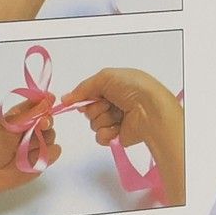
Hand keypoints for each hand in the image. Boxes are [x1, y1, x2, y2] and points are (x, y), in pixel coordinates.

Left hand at [0, 107, 55, 209]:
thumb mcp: (9, 124)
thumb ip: (29, 112)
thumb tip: (46, 100)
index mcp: (22, 117)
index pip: (39, 104)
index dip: (46, 102)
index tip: (50, 100)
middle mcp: (31, 129)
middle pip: (49, 120)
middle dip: (46, 122)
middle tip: (41, 125)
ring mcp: (37, 144)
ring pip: (52, 136)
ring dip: (42, 140)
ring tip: (25, 148)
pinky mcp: (42, 159)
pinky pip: (54, 152)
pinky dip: (46, 153)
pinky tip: (31, 157)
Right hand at [66, 67, 184, 204]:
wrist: (150, 109)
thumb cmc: (131, 88)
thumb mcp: (105, 77)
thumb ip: (83, 88)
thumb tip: (65, 99)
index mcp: (113, 88)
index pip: (89, 95)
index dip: (84, 98)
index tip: (83, 100)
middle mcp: (114, 104)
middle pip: (89, 110)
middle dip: (95, 107)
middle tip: (108, 104)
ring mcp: (116, 121)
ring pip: (93, 123)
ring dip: (103, 118)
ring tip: (118, 114)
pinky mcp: (118, 136)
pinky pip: (100, 137)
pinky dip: (106, 132)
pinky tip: (117, 128)